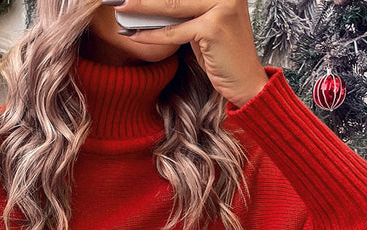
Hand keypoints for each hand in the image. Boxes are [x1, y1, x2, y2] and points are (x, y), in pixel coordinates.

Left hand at [115, 0, 269, 106]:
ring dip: (142, 8)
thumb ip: (184, 13)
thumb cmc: (224, 57)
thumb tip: (151, 6)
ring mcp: (222, 7)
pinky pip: (174, 31)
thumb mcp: (203, 27)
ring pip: (172, 6)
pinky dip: (152, 34)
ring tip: (120, 8)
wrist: (246, 84)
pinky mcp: (214, 27)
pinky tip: (135, 34)